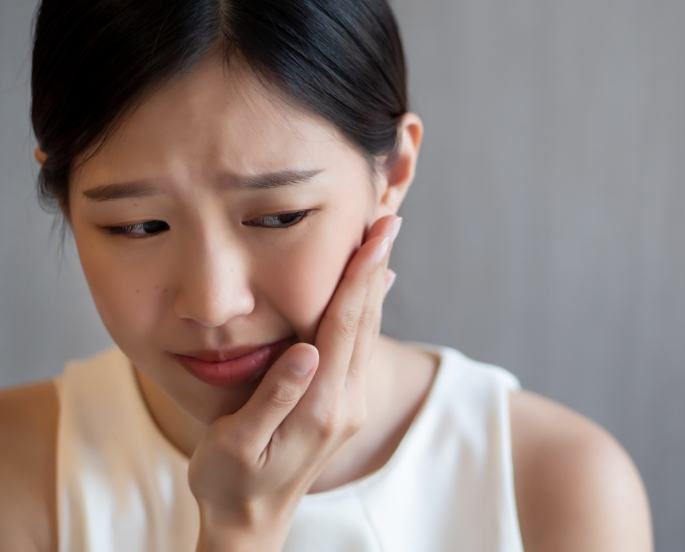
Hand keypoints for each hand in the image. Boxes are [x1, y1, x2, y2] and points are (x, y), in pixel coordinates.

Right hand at [188, 214, 401, 549]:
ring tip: (383, 241)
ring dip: (376, 282)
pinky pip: (360, 345)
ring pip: (368, 330)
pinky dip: (368, 309)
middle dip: (377, 267)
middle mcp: (345, 403)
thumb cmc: (231, 482)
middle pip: (365, 321)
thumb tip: (306, 351)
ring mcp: (349, 404)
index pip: (343, 327)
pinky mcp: (343, 404)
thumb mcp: (237, 446)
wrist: (252, 521)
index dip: (360, 278)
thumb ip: (274, 398)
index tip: (376, 237)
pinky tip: (374, 288)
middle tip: (388, 220)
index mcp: (319, 406)